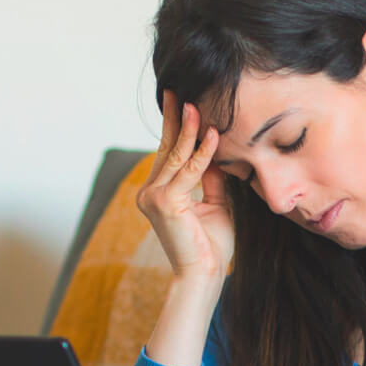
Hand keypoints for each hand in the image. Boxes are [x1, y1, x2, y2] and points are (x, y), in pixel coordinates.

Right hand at [137, 90, 235, 279]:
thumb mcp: (215, 203)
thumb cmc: (211, 245)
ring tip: (197, 105)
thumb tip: (214, 149)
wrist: (204, 275)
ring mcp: (153, 197)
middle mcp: (149, 192)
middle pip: (166, 147)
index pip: (168, 153)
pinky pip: (188, 171)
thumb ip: (211, 177)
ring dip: (189, 129)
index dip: (176, 127)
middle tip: (179, 89)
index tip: (182, 101)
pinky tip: (213, 135)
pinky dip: (203, 153)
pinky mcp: (164, 202)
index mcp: (158, 192)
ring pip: (175, 155)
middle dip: (175, 118)